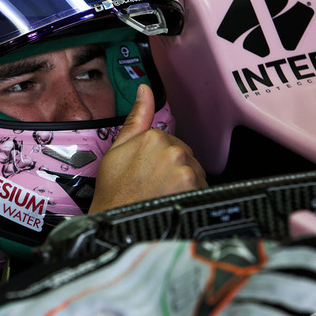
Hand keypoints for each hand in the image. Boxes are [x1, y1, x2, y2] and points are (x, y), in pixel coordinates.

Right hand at [89, 84, 206, 212]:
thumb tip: (145, 90)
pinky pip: (201, 188)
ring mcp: (186, 171)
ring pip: (192, 172)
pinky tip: (171, 202)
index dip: (155, 159)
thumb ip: (136, 118)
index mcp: (154, 137)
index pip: (167, 142)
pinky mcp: (195, 190)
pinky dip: (190, 195)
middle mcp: (173, 151)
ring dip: (182, 183)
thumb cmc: (114, 192)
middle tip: (151, 185)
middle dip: (171, 169)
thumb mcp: (117, 150)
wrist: (116, 225)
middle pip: (182, 156)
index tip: (145, 171)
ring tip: (160, 195)